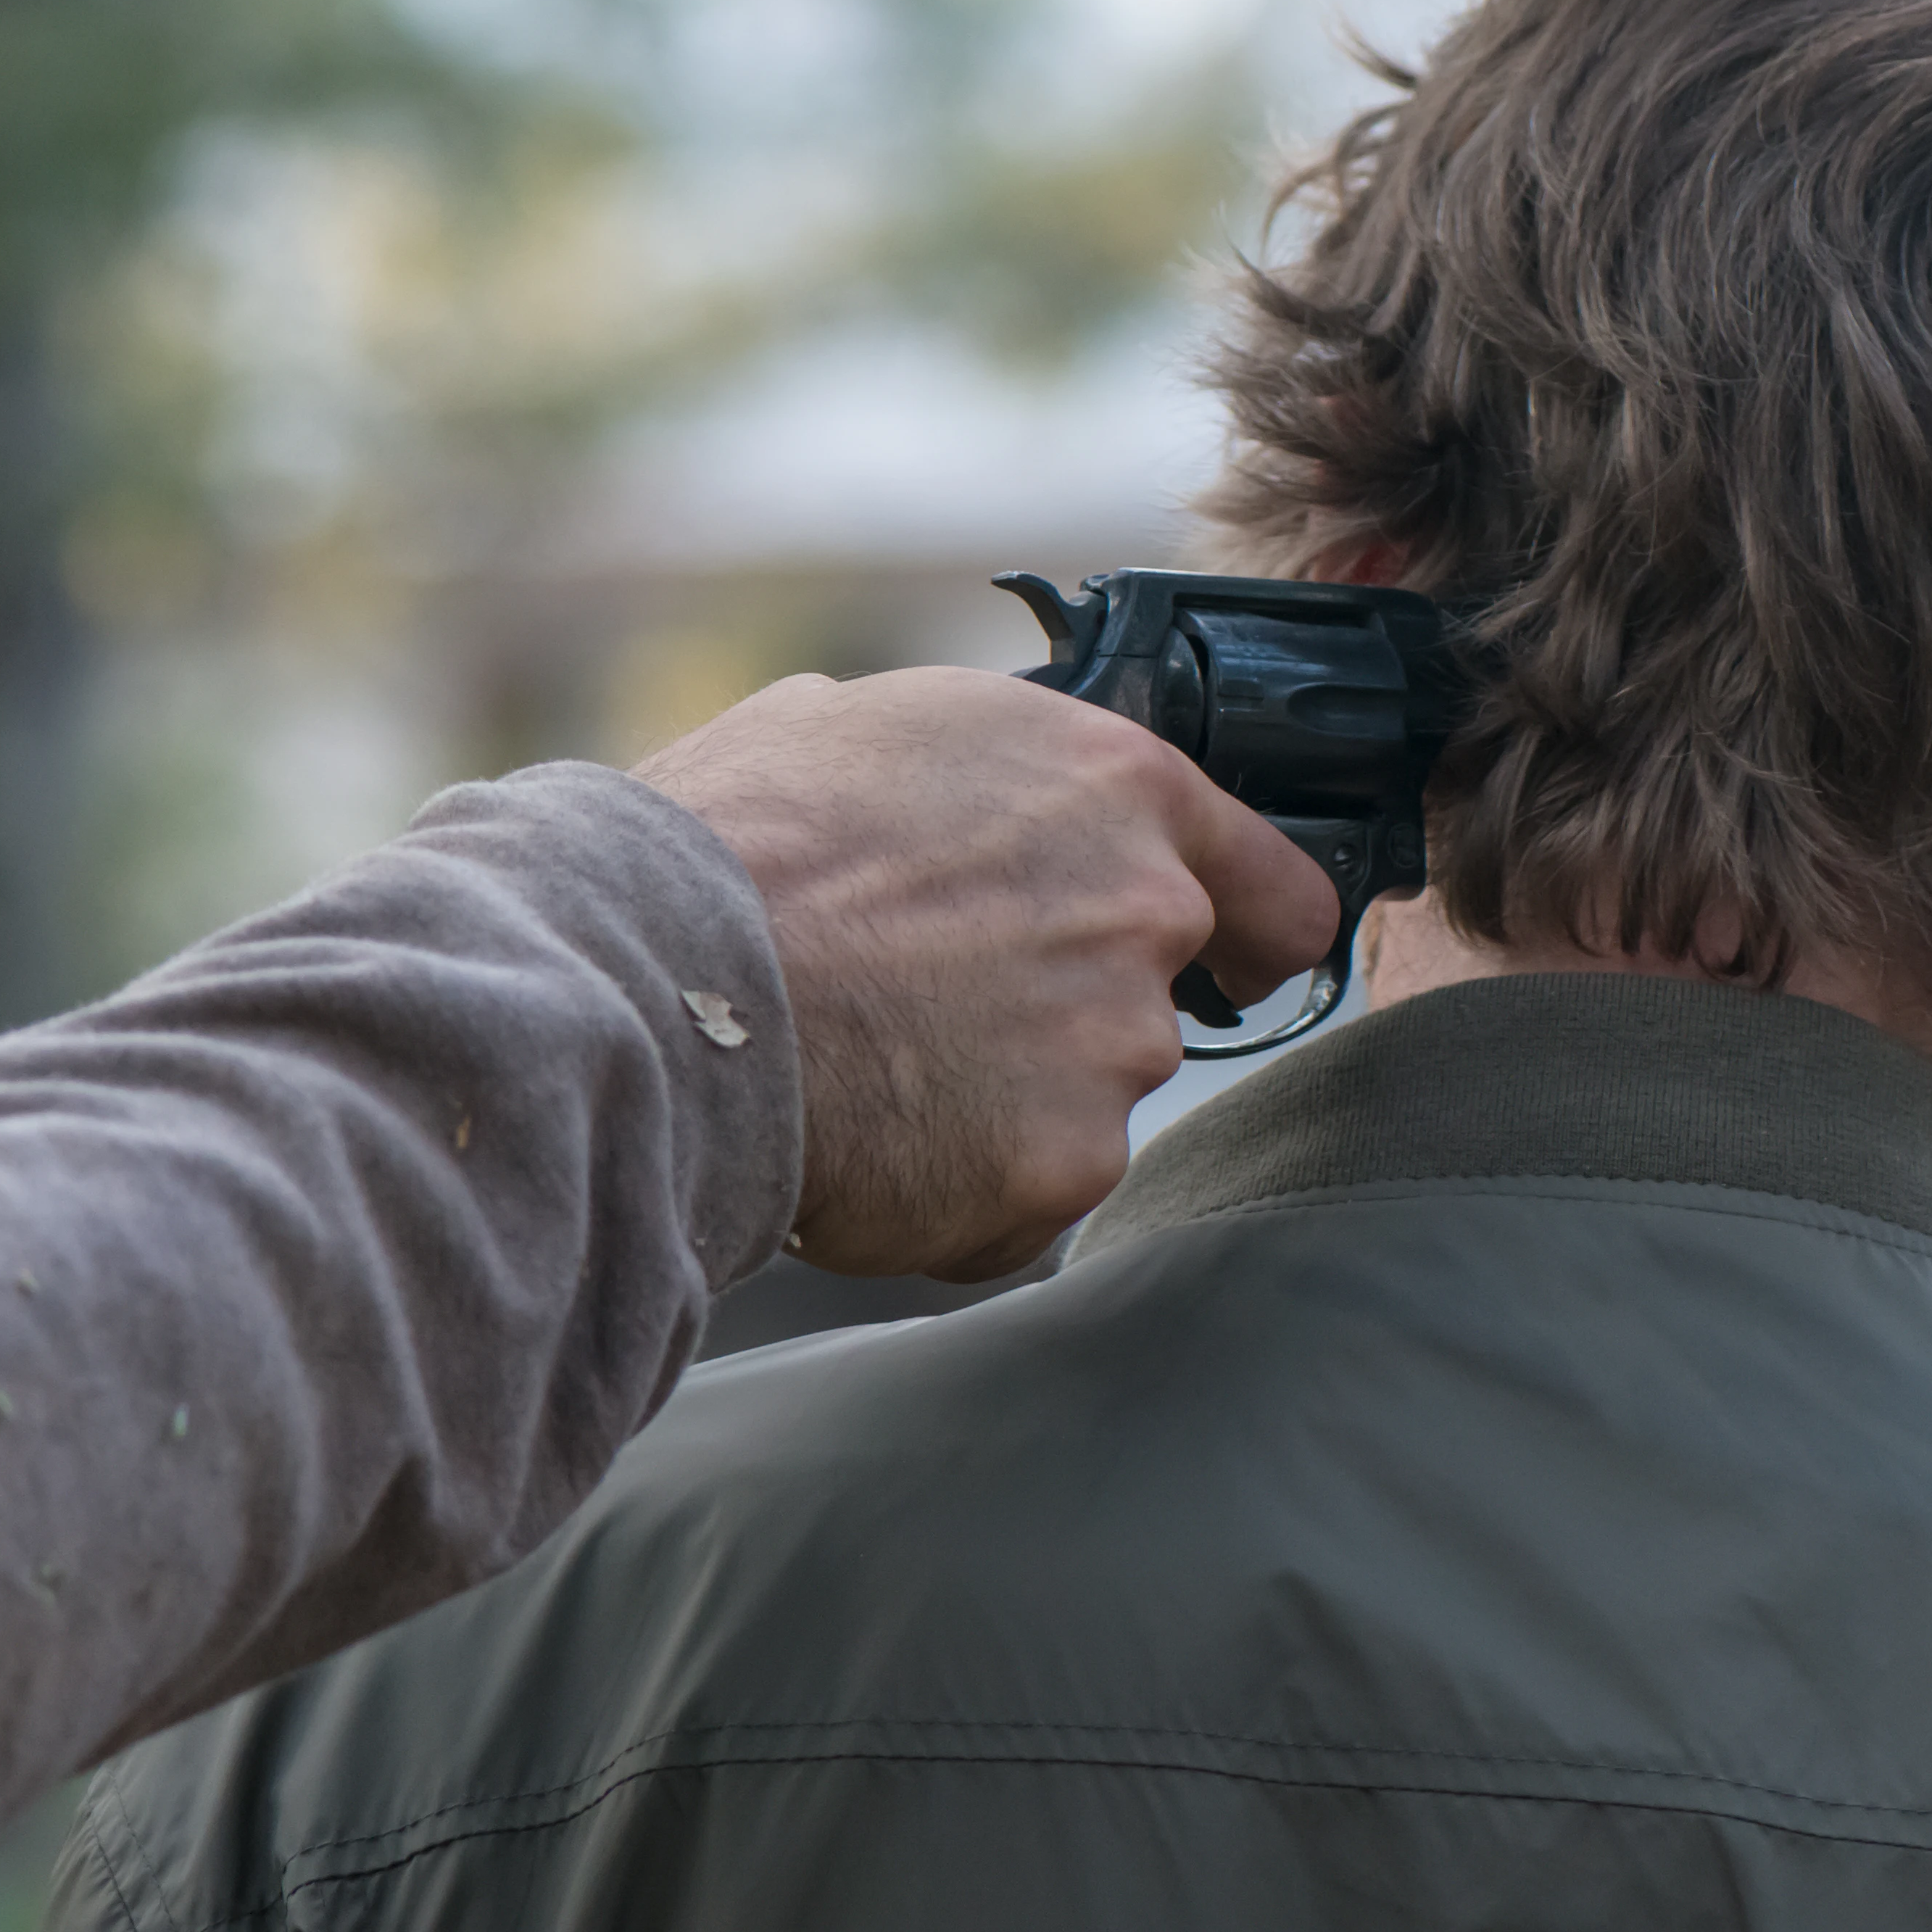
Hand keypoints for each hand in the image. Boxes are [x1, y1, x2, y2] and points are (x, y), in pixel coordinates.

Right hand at [633, 669, 1337, 1279]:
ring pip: (1082, 1104)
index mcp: (1114, 786)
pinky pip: (1021, 1203)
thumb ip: (975, 772)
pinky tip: (864, 1144)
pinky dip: (954, 1197)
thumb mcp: (861, 728)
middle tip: (931, 1015)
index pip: (1277, 888)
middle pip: (1155, 1004)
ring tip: (870, 1070)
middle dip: (1063, 1022)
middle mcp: (1144, 913)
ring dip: (1000, 1108)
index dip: (1249, 934)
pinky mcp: (1063, 1166)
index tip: (1228, 966)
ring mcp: (1114, 1049)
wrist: (654, 983)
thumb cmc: (729, 843)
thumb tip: (969, 786)